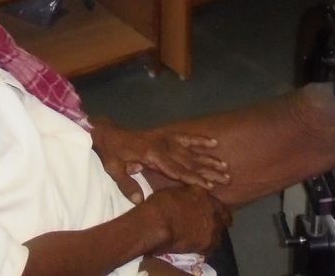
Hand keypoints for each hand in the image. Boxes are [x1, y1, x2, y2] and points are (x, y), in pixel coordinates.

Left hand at [92, 119, 229, 191]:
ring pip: (192, 151)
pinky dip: (200, 140)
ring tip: (225, 166)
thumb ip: (127, 185)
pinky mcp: (167, 135)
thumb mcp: (113, 170)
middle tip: (226, 178)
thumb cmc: (112, 154)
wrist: (108, 133)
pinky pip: (187, 137)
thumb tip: (140, 201)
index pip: (177, 170)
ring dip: (209, 158)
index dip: (194, 179)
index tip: (209, 186)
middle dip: (209, 171)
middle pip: (190, 161)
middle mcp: (164, 146)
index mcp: (152, 155)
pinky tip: (214, 143)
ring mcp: (167, 139)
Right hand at [145, 184, 231, 254]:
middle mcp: (211, 207)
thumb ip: (184, 196)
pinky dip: (208, 248)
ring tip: (209, 240)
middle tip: (219, 226)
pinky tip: (202, 250)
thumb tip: (184, 200)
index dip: (217, 208)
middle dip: (222, 220)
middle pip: (223, 216)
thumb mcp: (172, 192)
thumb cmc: (158, 205)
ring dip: (215, 235)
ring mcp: (211, 224)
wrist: (158, 222)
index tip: (219, 213)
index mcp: (201, 193)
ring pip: (219, 232)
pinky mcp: (207, 241)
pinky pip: (212, 247)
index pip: (215, 201)